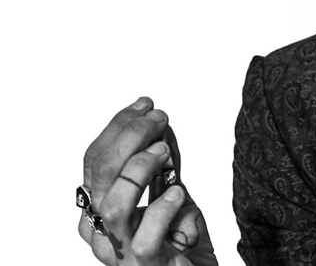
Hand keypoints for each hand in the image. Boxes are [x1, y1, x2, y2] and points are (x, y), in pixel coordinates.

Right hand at [79, 98, 217, 265]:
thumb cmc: (180, 240)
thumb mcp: (171, 190)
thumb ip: (163, 163)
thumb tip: (158, 123)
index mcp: (97, 209)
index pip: (95, 160)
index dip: (119, 127)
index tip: (145, 104)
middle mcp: (100, 230)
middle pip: (101, 174)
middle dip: (130, 136)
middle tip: (159, 118)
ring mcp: (120, 251)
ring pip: (113, 204)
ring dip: (140, 168)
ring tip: (165, 152)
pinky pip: (145, 236)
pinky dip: (163, 208)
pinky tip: (179, 193)